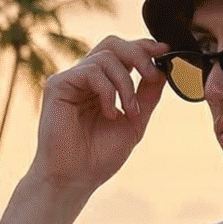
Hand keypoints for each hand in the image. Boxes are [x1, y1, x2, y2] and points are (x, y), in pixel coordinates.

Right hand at [32, 36, 167, 196]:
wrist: (75, 179)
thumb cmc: (99, 158)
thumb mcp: (135, 123)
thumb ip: (147, 96)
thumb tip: (164, 70)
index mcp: (101, 85)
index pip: (122, 53)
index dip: (143, 47)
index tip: (165, 50)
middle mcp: (85, 78)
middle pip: (113, 43)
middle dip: (138, 54)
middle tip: (152, 75)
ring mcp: (71, 80)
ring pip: (106, 57)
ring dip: (126, 83)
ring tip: (130, 111)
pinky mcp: (58, 85)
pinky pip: (91, 71)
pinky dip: (108, 90)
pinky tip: (109, 113)